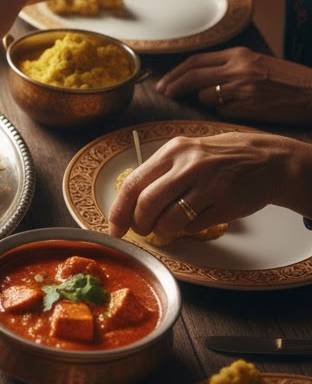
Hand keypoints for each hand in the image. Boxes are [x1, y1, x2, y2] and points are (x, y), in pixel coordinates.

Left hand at [107, 131, 299, 240]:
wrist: (268, 160)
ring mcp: (210, 185)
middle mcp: (190, 166)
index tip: (114, 228)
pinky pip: (194, 227)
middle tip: (141, 230)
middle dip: (138, 225)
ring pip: (169, 220)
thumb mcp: (186, 153)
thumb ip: (158, 173)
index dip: (118, 211)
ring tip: (164, 229)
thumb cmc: (218, 159)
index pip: (132, 184)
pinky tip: (192, 220)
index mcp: (173, 151)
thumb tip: (127, 204)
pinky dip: (186, 230)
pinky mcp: (227, 204)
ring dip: (161, 232)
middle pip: (146, 205)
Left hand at [156, 46, 311, 124]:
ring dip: (205, 102)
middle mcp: (238, 69)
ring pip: (205, 97)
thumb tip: (196, 78)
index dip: (175, 73)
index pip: (195, 61)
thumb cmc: (287, 81)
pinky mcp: (248, 108)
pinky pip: (222, 113)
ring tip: (225, 102)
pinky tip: (240, 111)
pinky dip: (224, 113)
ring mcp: (242, 89)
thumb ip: (228, 67)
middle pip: (192, 77)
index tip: (164, 83)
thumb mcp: (256, 63)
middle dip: (173, 86)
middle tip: (164, 94)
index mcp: (239, 55)